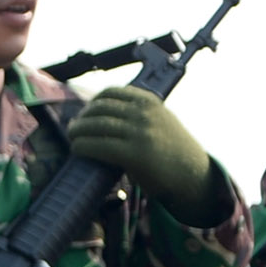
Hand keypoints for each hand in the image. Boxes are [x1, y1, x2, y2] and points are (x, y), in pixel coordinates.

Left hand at [67, 85, 220, 215]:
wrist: (192, 174)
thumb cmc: (173, 150)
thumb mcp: (161, 120)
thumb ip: (138, 114)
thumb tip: (105, 114)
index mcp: (150, 101)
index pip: (111, 92)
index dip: (93, 101)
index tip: (86, 111)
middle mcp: (144, 113)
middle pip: (100, 108)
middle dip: (82, 117)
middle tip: (74, 127)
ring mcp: (139, 132)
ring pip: (96, 125)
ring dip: (78, 131)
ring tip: (73, 137)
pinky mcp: (134, 154)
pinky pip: (98, 145)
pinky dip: (82, 146)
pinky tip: (77, 149)